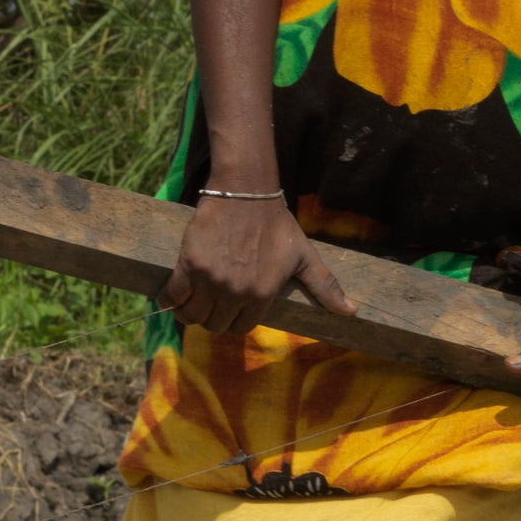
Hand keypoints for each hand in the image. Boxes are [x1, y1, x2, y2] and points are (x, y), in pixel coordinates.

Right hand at [169, 189, 323, 340]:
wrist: (246, 193)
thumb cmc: (276, 224)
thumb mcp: (304, 256)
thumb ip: (325, 286)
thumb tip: (350, 312)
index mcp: (262, 294)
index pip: (241, 328)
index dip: (235, 320)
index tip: (230, 310)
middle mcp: (236, 292)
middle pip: (215, 324)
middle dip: (213, 318)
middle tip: (211, 304)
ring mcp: (211, 280)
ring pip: (192, 315)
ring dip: (189, 313)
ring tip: (191, 302)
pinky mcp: (190, 265)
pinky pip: (173, 296)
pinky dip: (169, 300)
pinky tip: (171, 297)